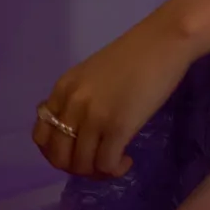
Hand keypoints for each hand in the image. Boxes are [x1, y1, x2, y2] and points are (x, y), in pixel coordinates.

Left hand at [31, 10, 196, 178]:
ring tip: (115, 162)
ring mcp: (94, 116)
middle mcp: (73, 103)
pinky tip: (127, 160)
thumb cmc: (139, 52)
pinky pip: (106, 164)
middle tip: (98, 161)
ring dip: (97, 171)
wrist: (168, 38)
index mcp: (64, 88)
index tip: (77, 152)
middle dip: (77, 167)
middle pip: (59, 156)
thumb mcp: (95, 73)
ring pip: (82, 165)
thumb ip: (81, 97)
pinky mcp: (118, 126)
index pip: (41, 136)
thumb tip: (78, 129)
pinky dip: (115, 170)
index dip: (56, 153)